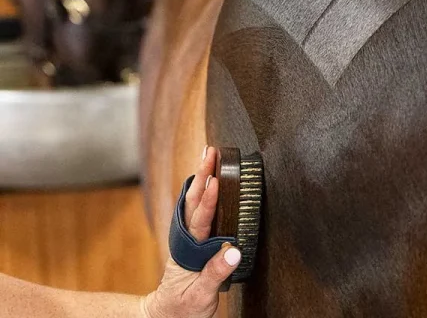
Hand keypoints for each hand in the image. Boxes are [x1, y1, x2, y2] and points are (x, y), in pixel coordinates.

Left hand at [142, 147, 240, 317]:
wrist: (166, 317)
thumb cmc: (183, 309)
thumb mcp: (201, 296)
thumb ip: (216, 273)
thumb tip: (233, 250)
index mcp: (190, 251)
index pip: (201, 220)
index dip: (208, 200)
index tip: (215, 180)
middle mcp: (188, 239)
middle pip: (194, 201)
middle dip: (203, 174)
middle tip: (211, 151)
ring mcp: (190, 238)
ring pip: (194, 202)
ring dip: (202, 177)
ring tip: (209, 156)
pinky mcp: (194, 241)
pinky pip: (198, 210)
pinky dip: (203, 191)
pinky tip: (208, 180)